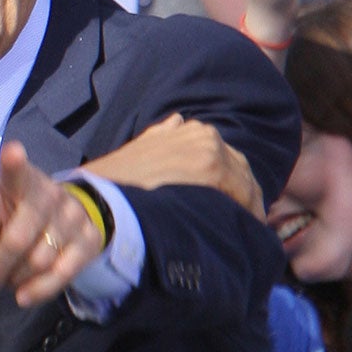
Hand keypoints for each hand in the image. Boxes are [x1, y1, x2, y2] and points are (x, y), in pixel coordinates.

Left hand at [0, 141, 103, 306]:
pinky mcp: (90, 240)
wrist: (71, 213)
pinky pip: (65, 273)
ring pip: (40, 260)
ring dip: (18, 277)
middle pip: (20, 237)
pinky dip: (41, 289)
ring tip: (7, 281)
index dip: (15, 164)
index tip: (12, 152)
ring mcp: (74, 218)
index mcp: (24, 182)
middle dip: (0, 264)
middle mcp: (51, 195)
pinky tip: (24, 296)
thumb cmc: (22, 210)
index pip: (17, 173)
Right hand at [85, 114, 263, 220]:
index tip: (235, 206)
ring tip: (244, 231)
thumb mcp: (140, 148)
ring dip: (246, 206)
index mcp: (192, 129)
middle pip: (241, 170)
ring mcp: (208, 149)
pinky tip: (243, 229)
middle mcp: (204, 134)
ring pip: (245, 183)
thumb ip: (163, 135)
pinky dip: (245, 212)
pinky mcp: (210, 168)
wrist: (104, 197)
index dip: (234, 184)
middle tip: (245, 223)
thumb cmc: (117, 179)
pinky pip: (241, 194)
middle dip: (244, 196)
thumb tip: (178, 120)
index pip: (229, 159)